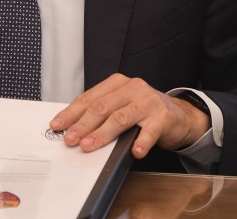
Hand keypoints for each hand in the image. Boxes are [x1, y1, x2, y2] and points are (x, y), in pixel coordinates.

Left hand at [49, 74, 209, 158]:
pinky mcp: (163, 117)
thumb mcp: (121, 105)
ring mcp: (148, 102)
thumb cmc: (144, 110)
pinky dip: (141, 142)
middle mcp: (132, 88)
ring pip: (120, 118)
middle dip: (83, 124)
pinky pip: (150, 131)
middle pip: (102, 107)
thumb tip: (73, 129)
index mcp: (117, 83)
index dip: (71, 113)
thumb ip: (102, 112)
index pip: (89, 98)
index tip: (57, 126)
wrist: (179, 115)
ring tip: (89, 146)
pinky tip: (135, 152)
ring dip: (102, 134)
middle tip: (70, 139)